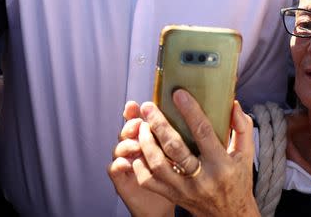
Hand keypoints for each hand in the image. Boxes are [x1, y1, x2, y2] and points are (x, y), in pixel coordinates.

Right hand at [108, 101, 174, 216]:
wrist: (160, 206)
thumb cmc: (175, 180)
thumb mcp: (183, 158)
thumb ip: (183, 140)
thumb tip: (196, 119)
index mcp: (148, 139)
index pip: (138, 120)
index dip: (134, 112)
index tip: (138, 105)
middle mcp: (135, 148)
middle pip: (127, 131)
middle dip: (131, 124)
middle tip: (140, 124)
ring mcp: (126, 162)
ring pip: (120, 147)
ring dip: (127, 144)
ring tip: (137, 144)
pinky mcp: (120, 180)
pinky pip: (114, 168)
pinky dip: (119, 164)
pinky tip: (127, 162)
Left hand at [123, 91, 258, 216]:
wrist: (231, 216)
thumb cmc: (237, 180)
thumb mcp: (246, 155)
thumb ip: (242, 128)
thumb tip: (232, 103)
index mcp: (222, 165)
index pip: (204, 133)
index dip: (191, 112)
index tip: (178, 94)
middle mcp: (202, 179)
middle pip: (175, 148)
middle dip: (158, 124)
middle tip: (147, 107)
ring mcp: (184, 190)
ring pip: (157, 164)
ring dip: (146, 142)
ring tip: (142, 125)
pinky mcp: (172, 196)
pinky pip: (148, 180)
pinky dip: (140, 163)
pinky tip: (140, 148)